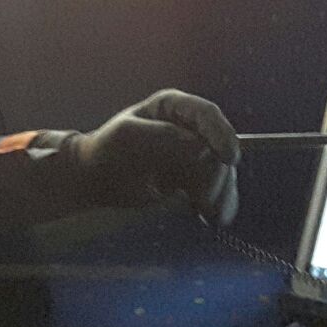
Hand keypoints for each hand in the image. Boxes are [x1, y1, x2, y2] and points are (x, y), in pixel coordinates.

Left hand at [50, 89, 240, 225]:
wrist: (97, 179)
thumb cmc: (107, 149)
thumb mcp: (128, 136)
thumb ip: (163, 137)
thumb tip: (200, 147)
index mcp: (172, 107)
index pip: (206, 114)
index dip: (221, 134)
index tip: (229, 158)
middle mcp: (188, 127)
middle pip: (217, 147)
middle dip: (217, 175)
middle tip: (206, 201)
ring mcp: (192, 153)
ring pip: (221, 171)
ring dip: (222, 194)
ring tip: (213, 217)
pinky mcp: (192, 177)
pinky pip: (215, 189)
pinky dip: (218, 204)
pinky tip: (214, 219)